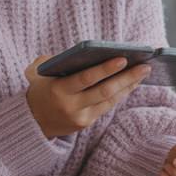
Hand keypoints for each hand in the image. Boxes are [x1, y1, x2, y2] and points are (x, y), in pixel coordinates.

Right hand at [25, 56, 150, 138]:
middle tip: (144, 66)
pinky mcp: (86, 123)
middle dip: (126, 78)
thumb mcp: (42, 72)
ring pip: (110, 100)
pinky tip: (131, 83)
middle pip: (104, 91)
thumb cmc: (42, 87)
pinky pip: (107, 106)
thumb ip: (61, 60)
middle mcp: (71, 105)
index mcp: (58, 89)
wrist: (31, 121)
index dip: (106, 69)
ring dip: (128, 85)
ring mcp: (80, 117)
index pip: (86, 78)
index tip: (123, 58)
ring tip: (143, 72)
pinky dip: (120, 94)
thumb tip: (93, 51)